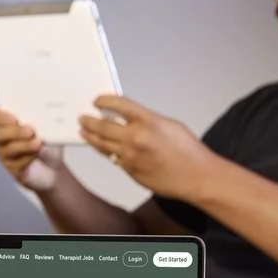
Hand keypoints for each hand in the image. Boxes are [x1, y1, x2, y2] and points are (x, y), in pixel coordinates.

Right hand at [0, 108, 66, 185]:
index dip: (0, 117)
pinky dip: (28, 158)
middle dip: (15, 132)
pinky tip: (38, 155)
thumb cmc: (47, 141)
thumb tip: (41, 113)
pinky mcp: (14, 170)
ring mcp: (6, 156)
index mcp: (6, 125)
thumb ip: (38, 119)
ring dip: (24, 145)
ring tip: (38, 143)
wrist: (54, 165)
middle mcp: (2, 140)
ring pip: (8, 150)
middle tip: (31, 131)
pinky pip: (17, 163)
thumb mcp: (45, 126)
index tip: (15, 119)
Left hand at [79, 95, 214, 200]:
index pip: (120, 105)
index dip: (105, 101)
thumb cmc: (188, 151)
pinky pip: (110, 157)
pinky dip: (102, 150)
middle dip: (89, 121)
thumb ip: (148, 120)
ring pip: (102, 143)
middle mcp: (136, 137)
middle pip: (103, 126)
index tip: (97, 101)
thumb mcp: (170, 125)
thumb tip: (130, 118)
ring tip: (82, 130)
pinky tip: (97, 145)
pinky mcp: (128, 169)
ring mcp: (129, 154)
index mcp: (149, 121)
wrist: (195, 176)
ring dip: (90, 136)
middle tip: (82, 117)